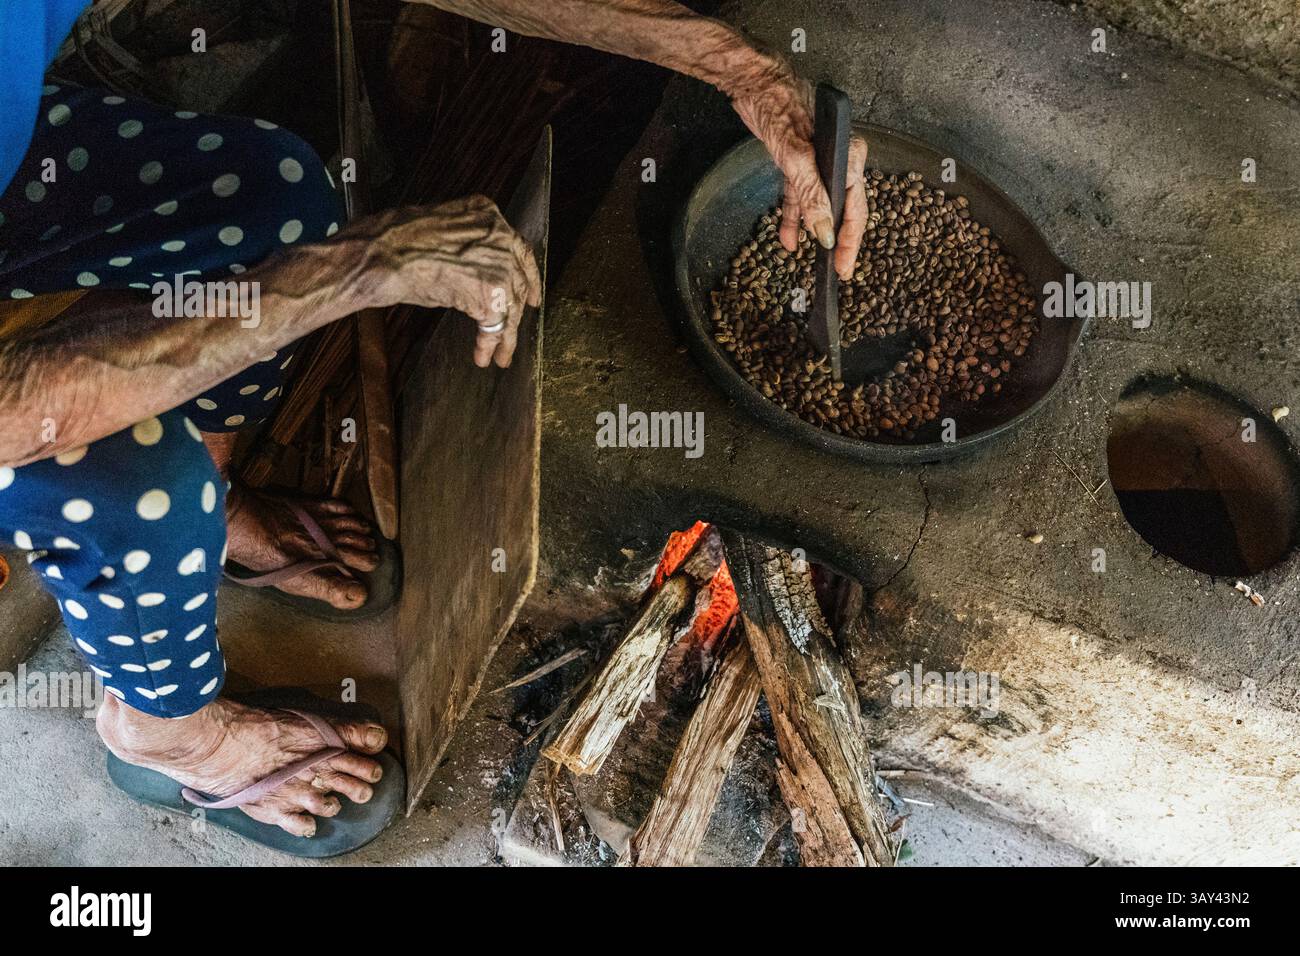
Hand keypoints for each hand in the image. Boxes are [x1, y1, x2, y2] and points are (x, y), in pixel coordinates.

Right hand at [365, 195, 541, 366]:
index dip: (529, 277)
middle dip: (517, 312)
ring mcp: (499, 265)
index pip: (520, 250)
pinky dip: (489, 344)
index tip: (533, 296)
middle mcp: (500, 237)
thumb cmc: (397, 242)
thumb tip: (473, 271)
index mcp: (488, 215)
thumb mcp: (442, 232)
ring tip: (500, 357)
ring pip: (511, 308)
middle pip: (518, 282)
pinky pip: (495, 325)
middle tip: (514, 334)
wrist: (384, 254)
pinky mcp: (490, 294)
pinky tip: (481, 355)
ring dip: (505, 337)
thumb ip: (467, 246)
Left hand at [728, 54, 868, 280]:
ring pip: (820, 206)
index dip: (851, 239)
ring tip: (811, 259)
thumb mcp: (796, 158)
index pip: (856, 206)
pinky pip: (800, 197)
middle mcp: (838, 160)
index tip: (844, 265)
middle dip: (838, 240)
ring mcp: (818, 162)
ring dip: (813, 231)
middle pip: (843, 208)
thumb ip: (811, 196)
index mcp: (848, 157)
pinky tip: (788, 239)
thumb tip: (824, 232)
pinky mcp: (799, 163)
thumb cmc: (780, 110)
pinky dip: (794, 217)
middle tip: (837, 268)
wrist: (756, 85)